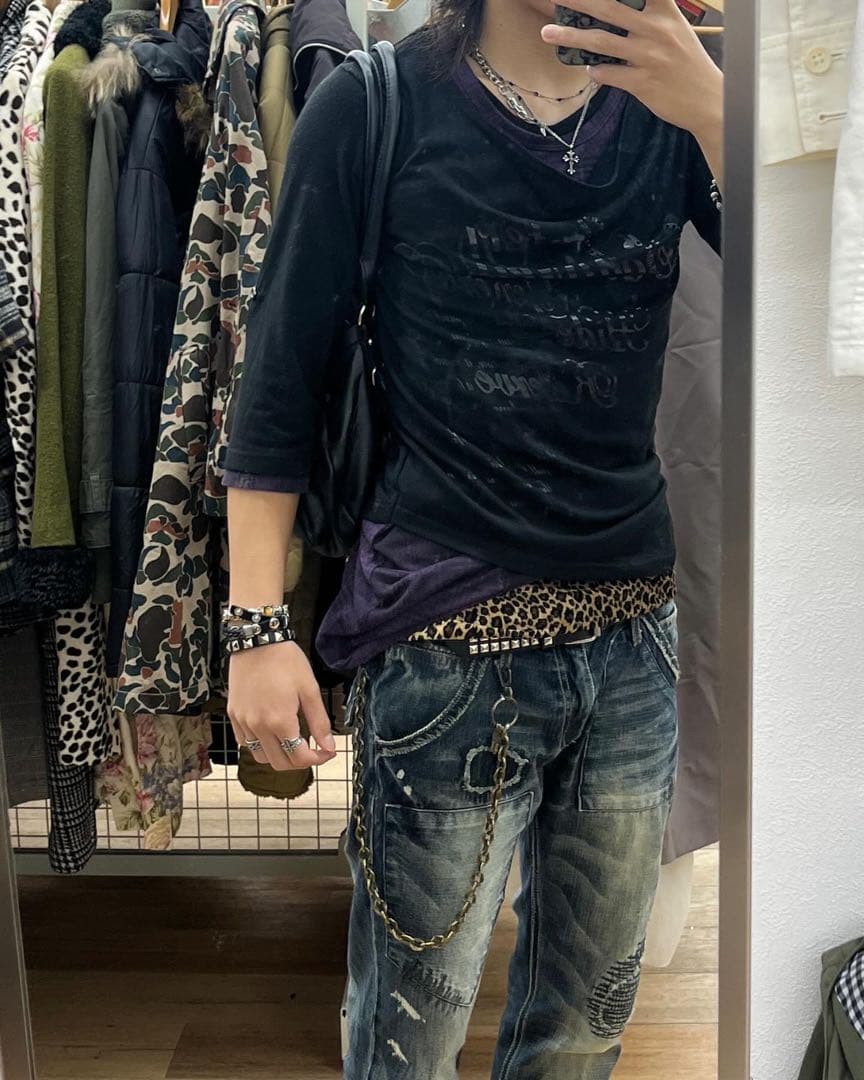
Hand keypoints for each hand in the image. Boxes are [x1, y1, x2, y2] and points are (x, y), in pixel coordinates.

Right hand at [227, 641, 337, 771]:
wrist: (256, 641)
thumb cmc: (285, 661)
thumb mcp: (309, 689)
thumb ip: (319, 722)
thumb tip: (329, 746)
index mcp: (280, 721)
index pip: (299, 758)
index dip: (317, 759)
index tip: (327, 751)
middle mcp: (258, 726)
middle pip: (280, 763)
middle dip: (300, 761)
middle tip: (313, 749)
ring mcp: (243, 722)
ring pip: (260, 757)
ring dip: (278, 756)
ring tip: (291, 742)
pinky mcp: (233, 715)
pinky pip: (245, 743)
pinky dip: (260, 745)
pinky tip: (271, 732)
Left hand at [542, 0, 722, 141]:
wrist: (707, 99)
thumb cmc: (687, 63)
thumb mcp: (675, 29)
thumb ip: (650, 15)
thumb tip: (617, 11)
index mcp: (665, 12)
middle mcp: (655, 30)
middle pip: (609, 8)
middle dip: (577, 0)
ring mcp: (648, 57)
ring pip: (601, 42)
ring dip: (570, 37)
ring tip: (547, 32)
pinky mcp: (643, 83)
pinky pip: (609, 74)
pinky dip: (596, 71)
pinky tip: (588, 69)